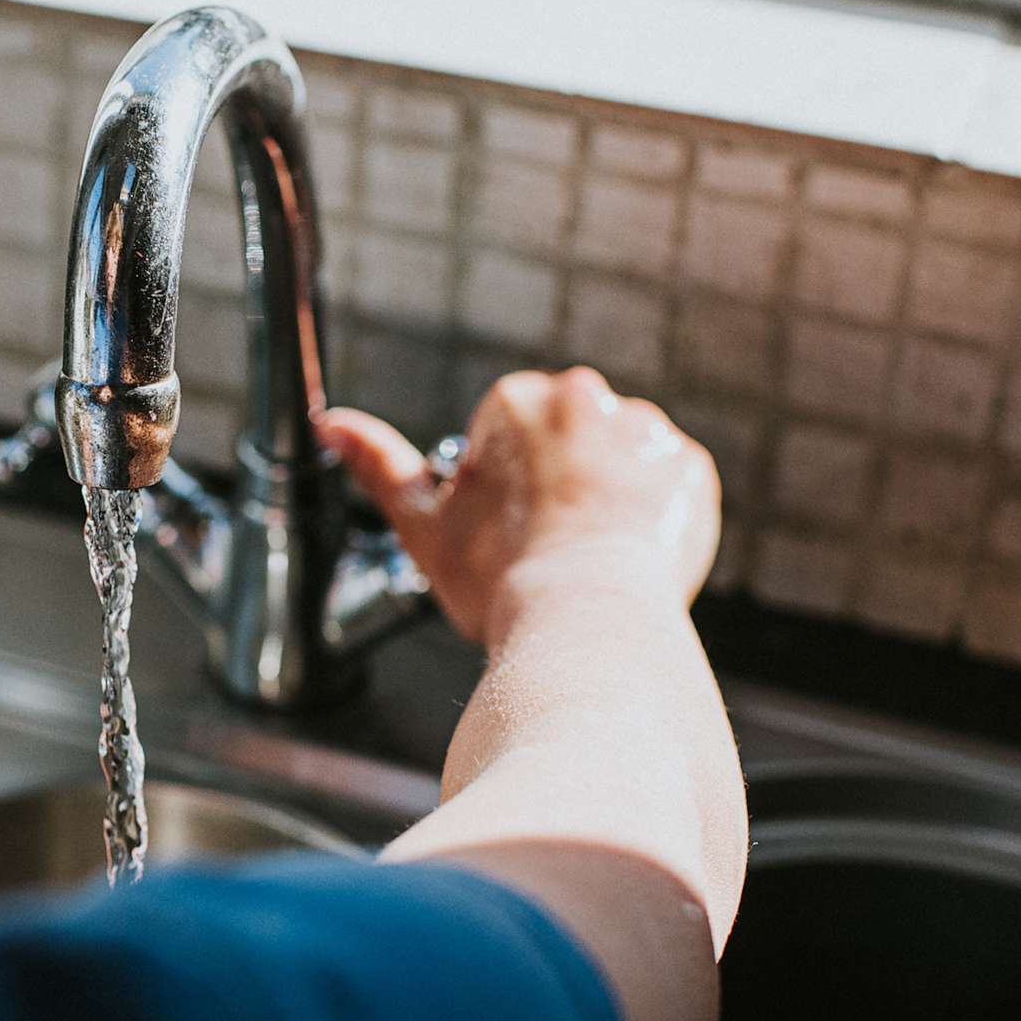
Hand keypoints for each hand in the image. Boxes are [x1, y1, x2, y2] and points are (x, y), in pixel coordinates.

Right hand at [320, 367, 718, 645]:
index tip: (506, 532)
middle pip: (567, 438)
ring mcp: (645, 432)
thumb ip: (377, 463)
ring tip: (588, 556)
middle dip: (559, 482)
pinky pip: (669, 486)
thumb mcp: (422, 523)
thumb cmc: (499, 578)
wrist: (585, 622)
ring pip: (621, 459)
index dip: (503, 490)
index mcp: (517, 399)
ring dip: (609, 494)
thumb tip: (330, 422)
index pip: (509, 435)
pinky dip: (653, 516)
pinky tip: (628, 554)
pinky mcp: (690, 470)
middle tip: (545, 547)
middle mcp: (586, 397)